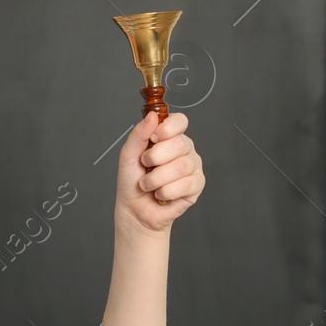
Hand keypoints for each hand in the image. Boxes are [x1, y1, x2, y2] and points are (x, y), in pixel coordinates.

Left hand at [115, 110, 203, 233]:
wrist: (134, 209)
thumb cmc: (132, 182)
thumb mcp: (128, 154)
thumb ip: (139, 134)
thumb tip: (153, 116)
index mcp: (170, 137)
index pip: (180, 121)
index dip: (167, 129)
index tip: (154, 138)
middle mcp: (184, 149)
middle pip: (180, 143)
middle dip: (156, 157)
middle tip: (146, 165)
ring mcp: (193, 166)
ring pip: (181, 166)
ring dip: (157, 178)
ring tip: (148, 184)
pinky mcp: (196, 185)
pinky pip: (185, 184)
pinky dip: (166, 192)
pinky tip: (160, 194)